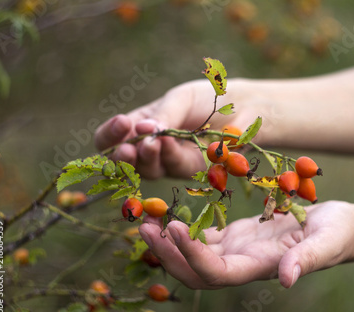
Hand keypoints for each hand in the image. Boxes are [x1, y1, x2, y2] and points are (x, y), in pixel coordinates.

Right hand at [93, 78, 259, 178]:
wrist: (242, 106)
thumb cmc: (207, 98)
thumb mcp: (181, 99)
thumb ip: (163, 115)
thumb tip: (142, 130)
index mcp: (140, 125)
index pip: (111, 137)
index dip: (110, 135)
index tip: (122, 123)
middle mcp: (150, 147)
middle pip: (124, 161)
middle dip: (122, 155)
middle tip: (127, 148)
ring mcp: (169, 161)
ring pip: (147, 169)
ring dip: (146, 157)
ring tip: (149, 143)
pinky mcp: (190, 171)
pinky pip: (173, 167)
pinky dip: (168, 155)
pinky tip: (168, 143)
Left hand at [138, 200, 353, 288]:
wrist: (342, 227)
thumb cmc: (340, 233)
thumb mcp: (328, 242)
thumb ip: (307, 259)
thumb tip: (286, 279)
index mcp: (260, 267)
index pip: (217, 272)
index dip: (192, 256)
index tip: (174, 228)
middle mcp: (244, 264)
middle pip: (196, 272)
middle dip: (168, 255)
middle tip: (146, 227)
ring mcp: (239, 252)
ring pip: (195, 257)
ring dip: (169, 244)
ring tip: (148, 221)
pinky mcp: (238, 237)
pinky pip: (205, 238)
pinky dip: (186, 230)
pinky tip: (170, 214)